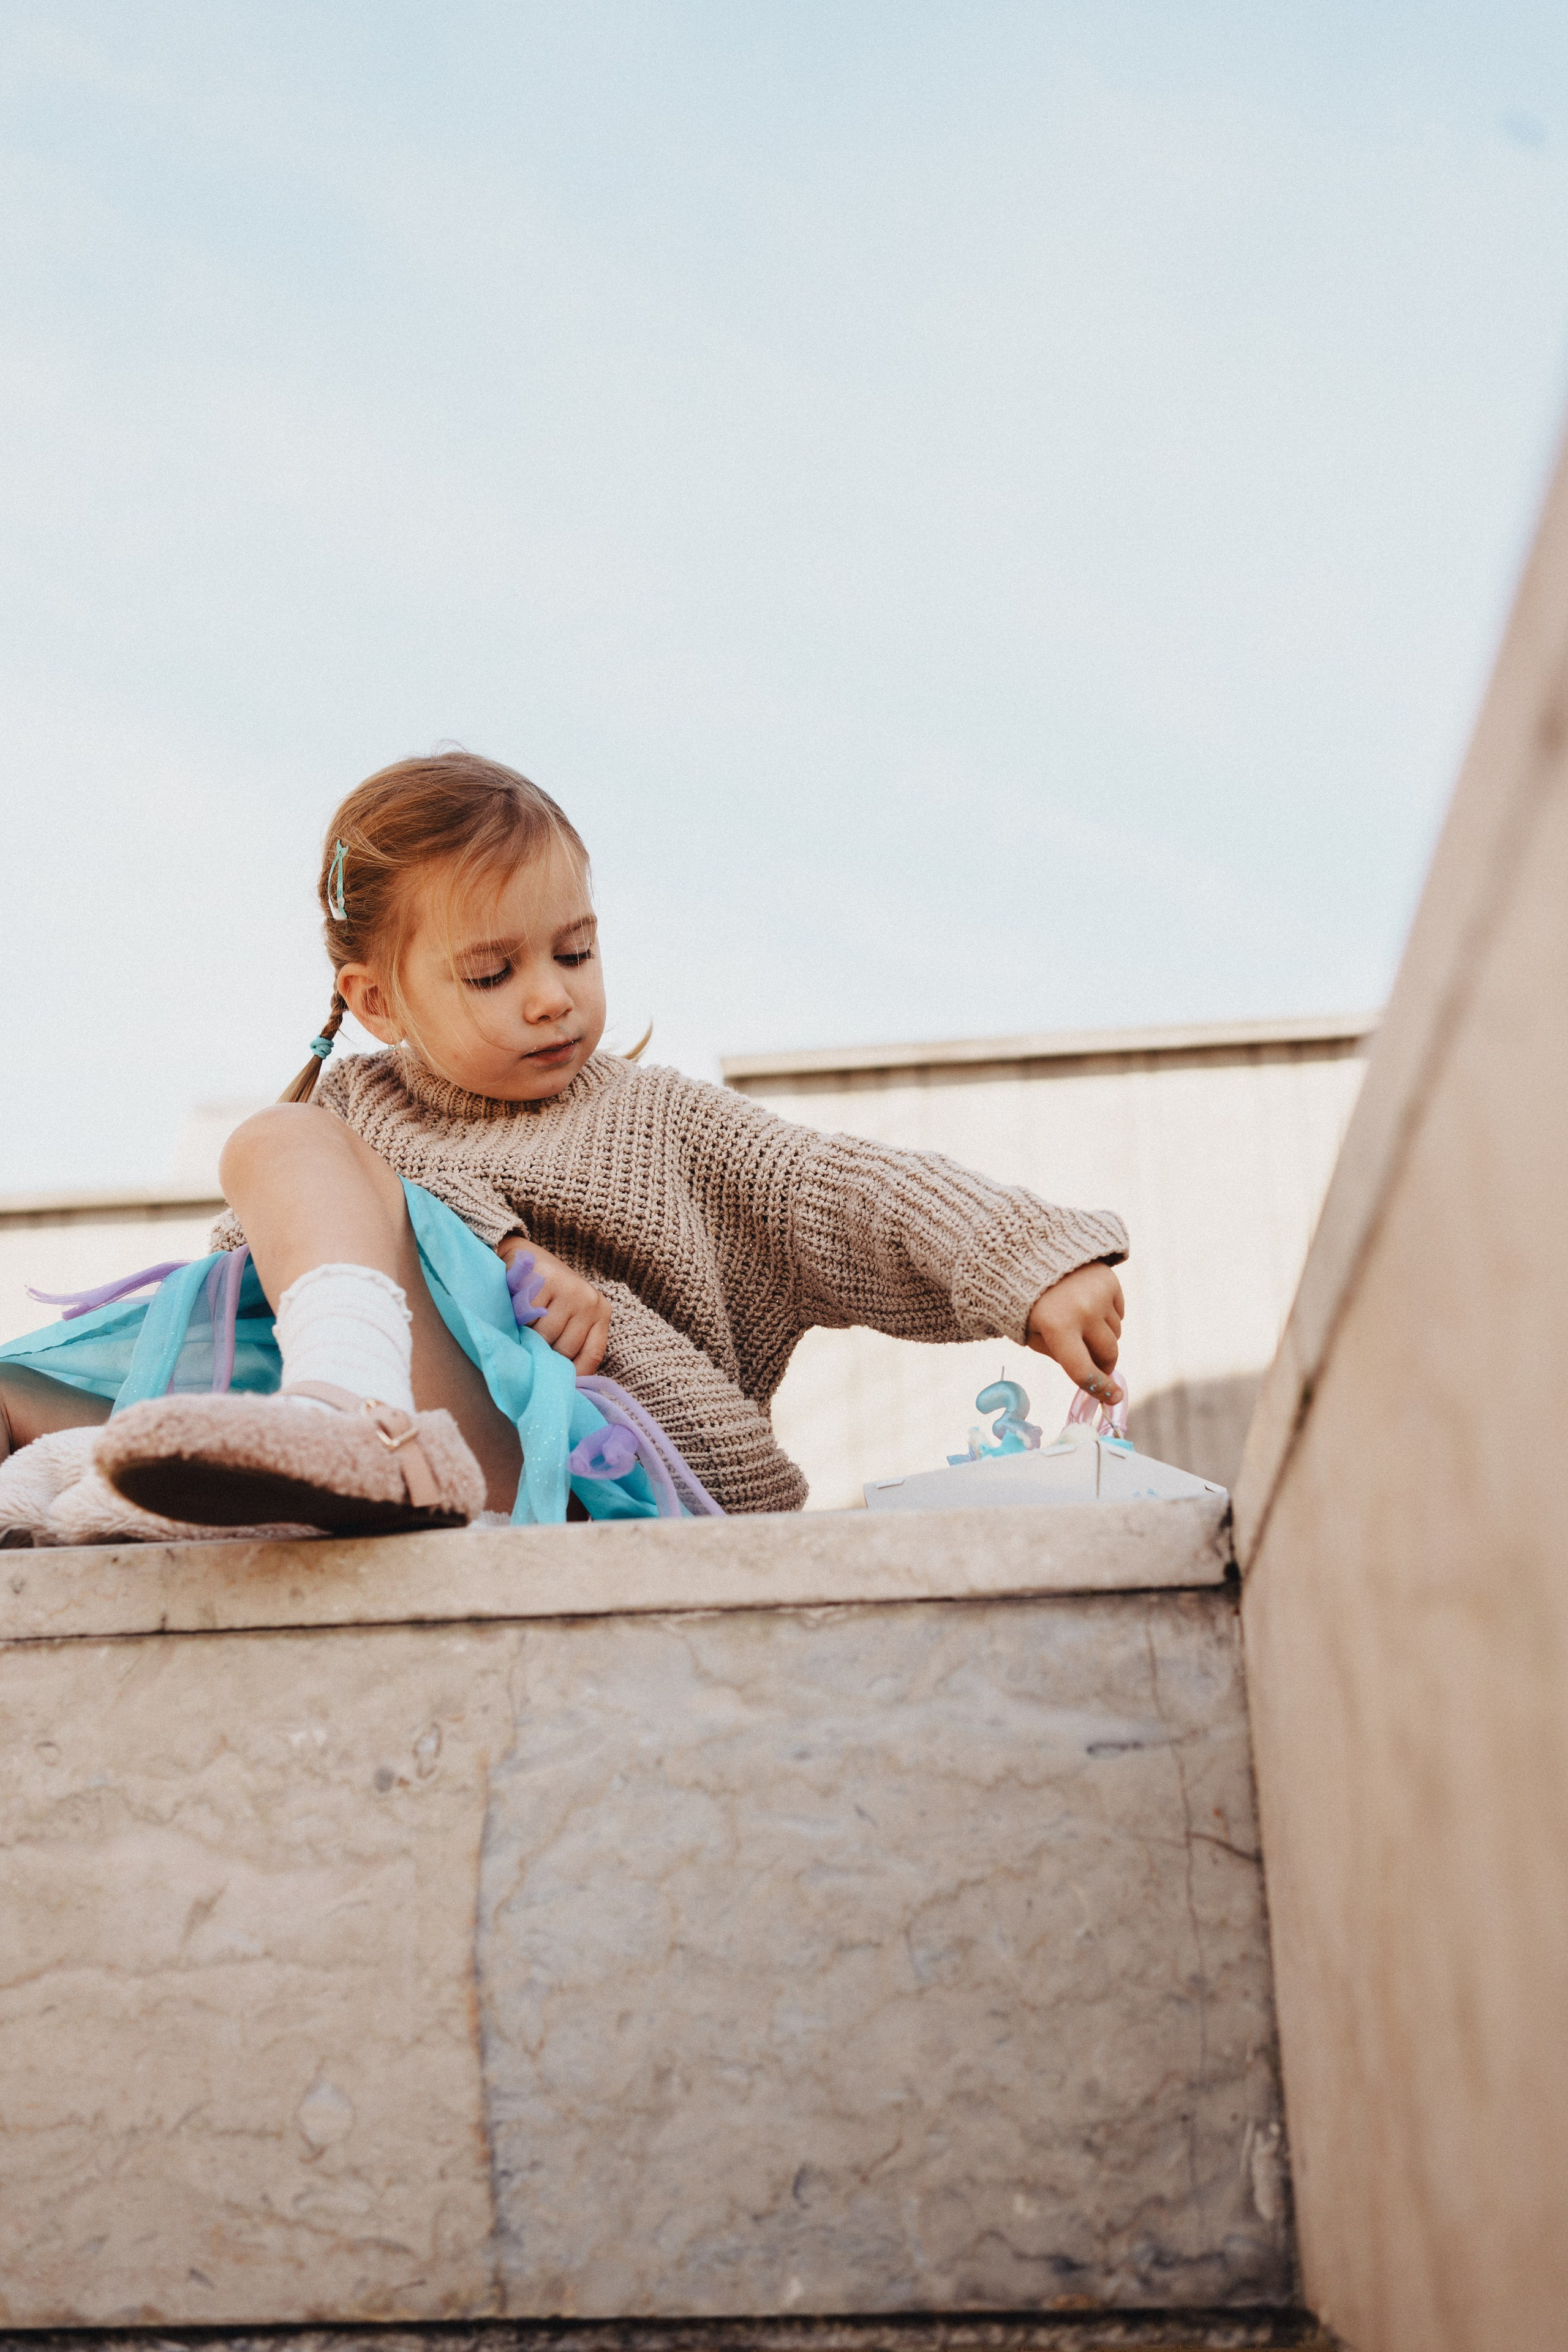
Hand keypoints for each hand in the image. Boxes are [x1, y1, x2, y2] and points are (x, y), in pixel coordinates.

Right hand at [497, 1236, 610, 1374]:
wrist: (521, 1256)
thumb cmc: (546, 1294)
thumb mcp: (566, 1318)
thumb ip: (569, 1344)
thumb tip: (564, 1389)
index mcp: (601, 1312)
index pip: (592, 1356)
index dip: (573, 1376)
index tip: (555, 1385)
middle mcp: (590, 1300)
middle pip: (564, 1351)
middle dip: (544, 1355)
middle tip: (529, 1349)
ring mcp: (569, 1289)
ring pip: (544, 1337)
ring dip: (527, 1338)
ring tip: (521, 1329)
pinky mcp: (546, 1281)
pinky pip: (527, 1318)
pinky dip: (517, 1320)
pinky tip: (515, 1311)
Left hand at [1025, 1262, 1124, 1403]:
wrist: (1033, 1252)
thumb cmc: (1028, 1301)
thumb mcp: (1033, 1334)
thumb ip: (1059, 1355)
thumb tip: (1091, 1373)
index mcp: (1057, 1327)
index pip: (1085, 1370)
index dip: (1101, 1389)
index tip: (1114, 1399)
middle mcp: (1083, 1311)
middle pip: (1107, 1355)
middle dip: (1103, 1365)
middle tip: (1095, 1364)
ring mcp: (1100, 1295)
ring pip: (1115, 1334)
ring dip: (1102, 1337)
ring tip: (1080, 1322)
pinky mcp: (1110, 1282)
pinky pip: (1119, 1314)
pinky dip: (1107, 1317)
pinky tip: (1088, 1305)